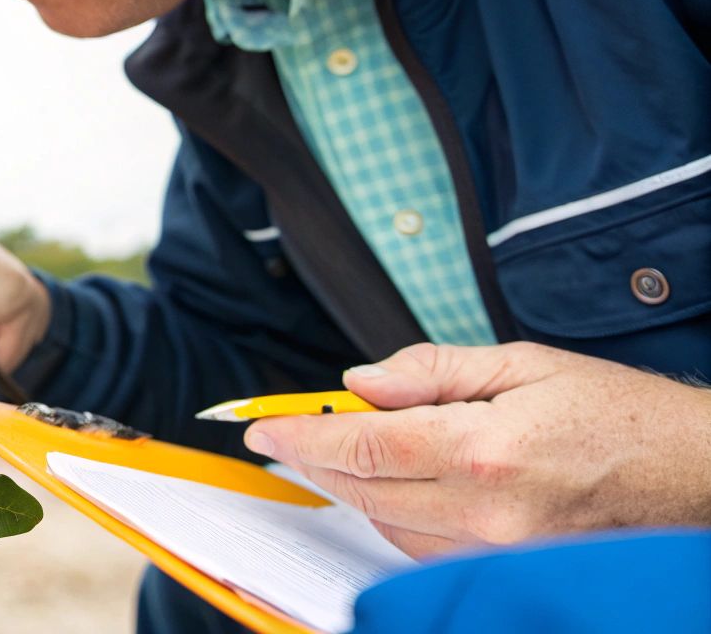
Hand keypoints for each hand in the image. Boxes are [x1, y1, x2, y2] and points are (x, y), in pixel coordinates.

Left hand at [246, 341, 710, 558]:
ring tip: (341, 446)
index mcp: (483, 450)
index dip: (300, 434)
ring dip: (352, 486)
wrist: (697, 474)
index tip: (261, 423)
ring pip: (385, 524)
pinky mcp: (509, 565)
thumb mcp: (524, 363)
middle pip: (362, 489)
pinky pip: (423, 546)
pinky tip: (393, 482)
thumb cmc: (621, 414)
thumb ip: (432, 371)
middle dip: (314, 457)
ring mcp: (497, 549)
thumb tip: (360, 381)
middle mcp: (484, 511)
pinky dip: (393, 514)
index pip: (361, 445)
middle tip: (285, 429)